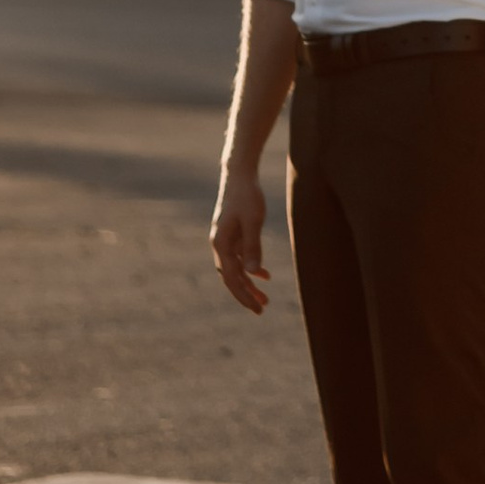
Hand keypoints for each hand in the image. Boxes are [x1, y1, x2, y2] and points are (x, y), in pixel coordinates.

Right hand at [210, 163, 269, 314]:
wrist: (239, 174)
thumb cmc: (247, 196)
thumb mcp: (253, 221)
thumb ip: (252, 247)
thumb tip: (252, 273)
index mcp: (221, 244)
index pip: (232, 279)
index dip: (244, 296)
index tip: (257, 309)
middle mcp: (219, 244)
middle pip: (231, 277)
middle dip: (246, 294)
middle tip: (262, 309)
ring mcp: (225, 239)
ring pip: (235, 269)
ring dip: (249, 283)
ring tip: (264, 298)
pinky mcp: (232, 234)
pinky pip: (239, 258)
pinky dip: (250, 268)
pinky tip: (263, 275)